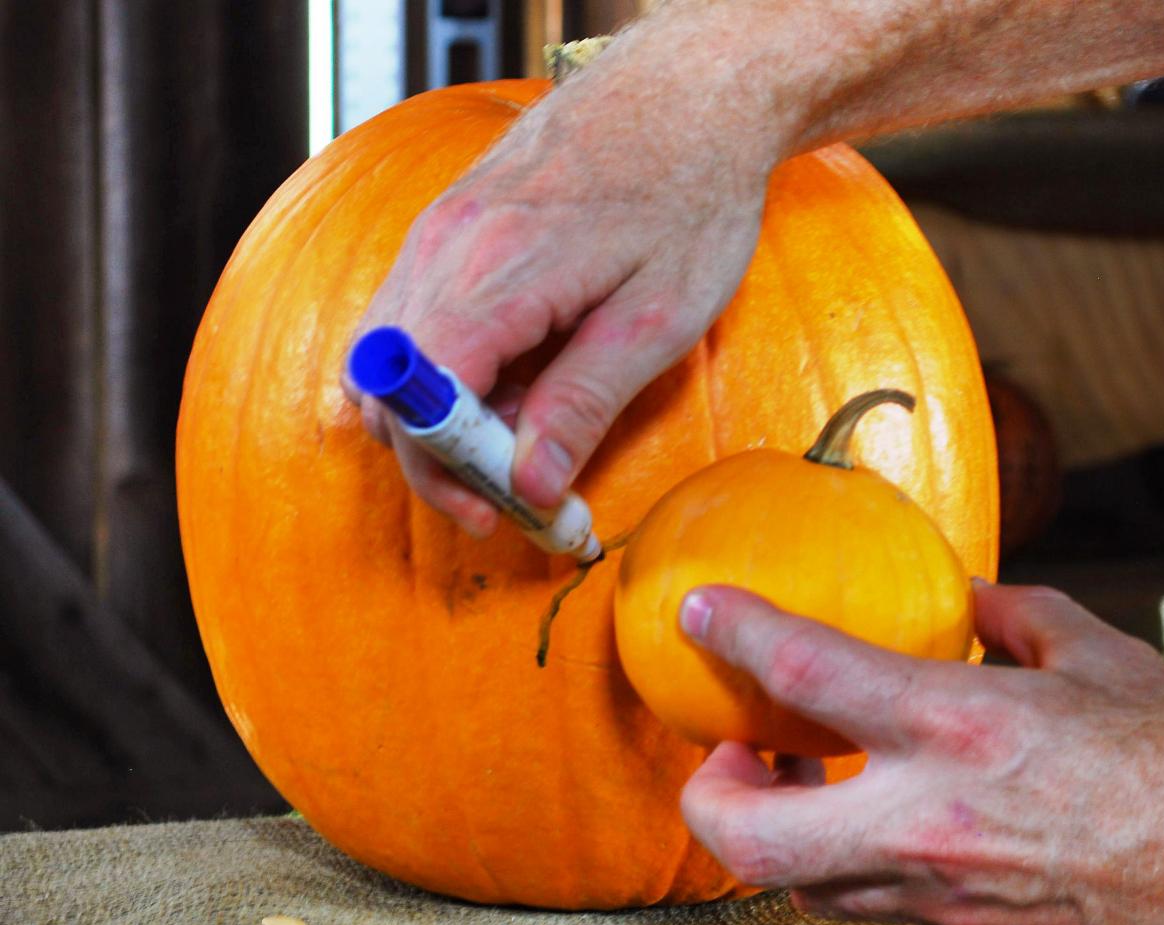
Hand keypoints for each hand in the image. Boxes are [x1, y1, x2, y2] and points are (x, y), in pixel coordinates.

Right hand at [342, 37, 772, 535]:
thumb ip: (586, 401)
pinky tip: (512, 373)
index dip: (447, 470)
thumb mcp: (660, 315)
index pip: (421, 399)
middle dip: (438, 455)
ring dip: (437, 412)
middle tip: (510, 488)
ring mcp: (440, 227)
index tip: (498, 508)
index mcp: (499, 272)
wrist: (689, 93)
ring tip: (519, 426)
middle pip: (387, 384)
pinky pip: (411, 314)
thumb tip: (533, 484)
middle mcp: (447, 245)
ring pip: (389, 354)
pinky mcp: (449, 222)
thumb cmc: (691, 195)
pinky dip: (444, 366)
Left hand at [678, 581, 1163, 924]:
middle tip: (728, 748)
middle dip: (708, 793)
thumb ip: (1015, 619)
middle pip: (752, 836)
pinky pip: (874, 901)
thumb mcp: (1102, 660)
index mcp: (962, 728)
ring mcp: (940, 895)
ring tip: (795, 776)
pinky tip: (884, 816)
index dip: (737, 633)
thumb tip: (969, 601)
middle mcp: (931, 821)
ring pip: (801, 882)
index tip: (702, 612)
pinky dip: (851, 858)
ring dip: (775, 828)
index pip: (807, 673)